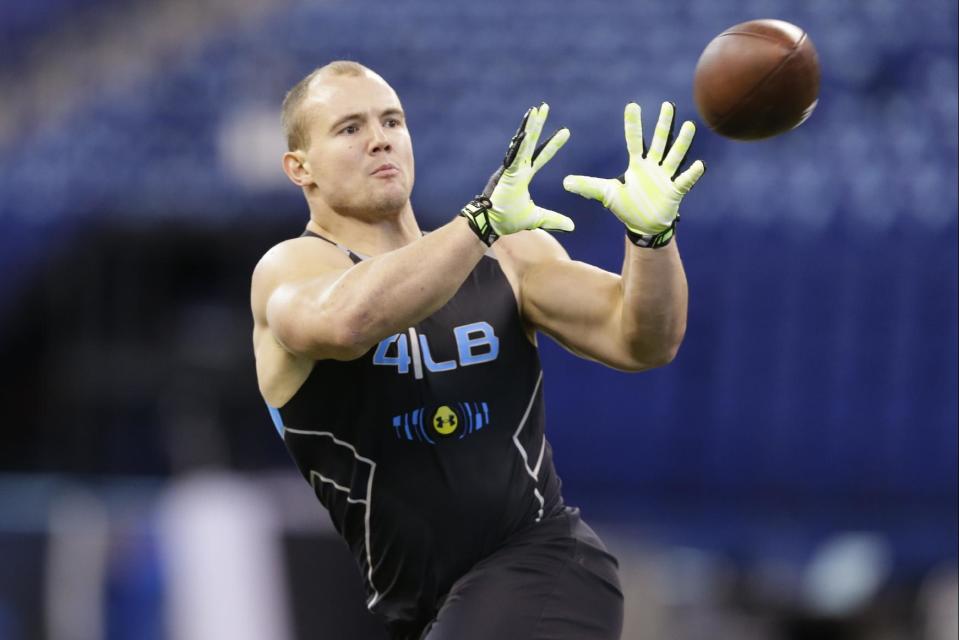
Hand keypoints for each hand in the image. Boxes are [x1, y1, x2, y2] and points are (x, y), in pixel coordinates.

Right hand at [485, 103, 573, 235]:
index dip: (553, 144)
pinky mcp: (506, 173)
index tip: (565, 132)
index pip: (541, 156)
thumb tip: (572, 226)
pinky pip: (515, 155)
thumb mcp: (536, 218)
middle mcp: (517, 168)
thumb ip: (553, 219)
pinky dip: (521, 143)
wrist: (491, 224)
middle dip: (538, 124)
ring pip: (522, 143)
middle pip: (531, 142)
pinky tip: (527, 130)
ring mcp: (511, 168)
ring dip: (529, 126)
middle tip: (545, 107)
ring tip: (536, 109)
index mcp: (523, 175)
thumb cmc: (507, 219)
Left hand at [563, 102, 704, 235]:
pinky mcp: (674, 192)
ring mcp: (665, 178)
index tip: (632, 106)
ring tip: (688, 126)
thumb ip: (588, 186)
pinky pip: (685, 181)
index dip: (633, 124)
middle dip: (662, 124)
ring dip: (681, 142)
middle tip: (667, 105)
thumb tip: (564, 182)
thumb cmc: (627, 206)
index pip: (634, 140)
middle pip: (659, 142)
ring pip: (674, 157)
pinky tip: (699, 165)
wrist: (644, 225)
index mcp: (636, 165)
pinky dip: (692, 174)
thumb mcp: (606, 195)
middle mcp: (652, 167)